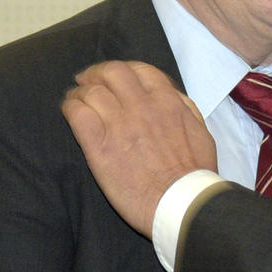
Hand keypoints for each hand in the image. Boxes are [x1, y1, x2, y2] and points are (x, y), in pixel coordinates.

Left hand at [62, 61, 218, 236]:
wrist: (181, 202)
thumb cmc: (194, 172)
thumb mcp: (200, 131)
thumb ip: (184, 108)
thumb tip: (170, 95)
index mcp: (167, 101)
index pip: (139, 70)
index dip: (123, 70)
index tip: (115, 78)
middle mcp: (141, 107)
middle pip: (111, 72)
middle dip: (97, 73)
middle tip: (88, 81)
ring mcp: (119, 125)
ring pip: (91, 91)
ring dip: (81, 92)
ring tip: (75, 98)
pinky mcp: (99, 147)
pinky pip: (78, 114)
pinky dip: (71, 107)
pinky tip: (70, 111)